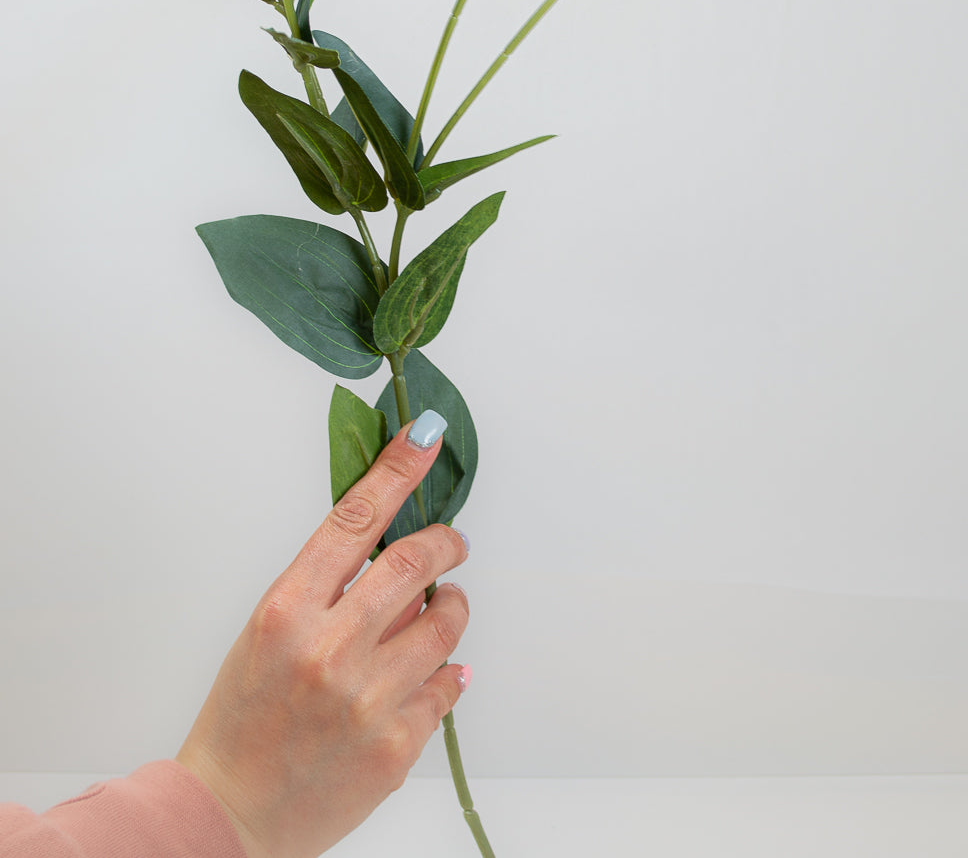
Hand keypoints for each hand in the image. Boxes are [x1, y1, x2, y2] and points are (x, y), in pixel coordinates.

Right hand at [175, 414, 470, 857]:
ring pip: (444, 621)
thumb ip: (329, 587)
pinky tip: (424, 674)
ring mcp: (366, 700)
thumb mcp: (269, 631)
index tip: (425, 436)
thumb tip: (396, 541)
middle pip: (413, 562)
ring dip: (451, 606)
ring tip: (439, 610)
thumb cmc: (246, 716)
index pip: (354, 518)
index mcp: (286, 611)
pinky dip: (446, 670)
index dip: (396, 468)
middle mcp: (327, 650)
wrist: (231, 814)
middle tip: (453, 542)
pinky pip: (449, 683)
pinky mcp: (396, 746)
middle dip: (445, 542)